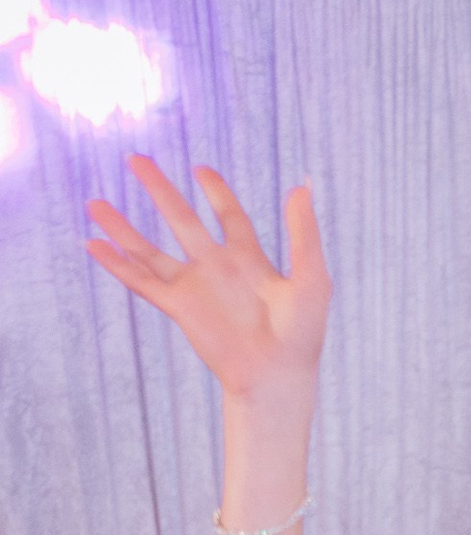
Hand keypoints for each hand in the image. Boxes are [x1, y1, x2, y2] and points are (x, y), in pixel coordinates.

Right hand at [87, 162, 328, 405]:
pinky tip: (94, 245)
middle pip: (182, 219)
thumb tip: (302, 186)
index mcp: (249, 260)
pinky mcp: (180, 307)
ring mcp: (195, 287)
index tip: (201, 170)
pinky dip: (117, 264)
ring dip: (123, 228)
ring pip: (150, 249)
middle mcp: (217, 269)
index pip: (230, 217)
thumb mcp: (311, 278)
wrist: (278, 376)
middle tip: (135, 159)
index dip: (216, 193)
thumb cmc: (301, 335)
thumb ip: (304, 233)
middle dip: (159, 189)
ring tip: (94, 203)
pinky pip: (142, 281)